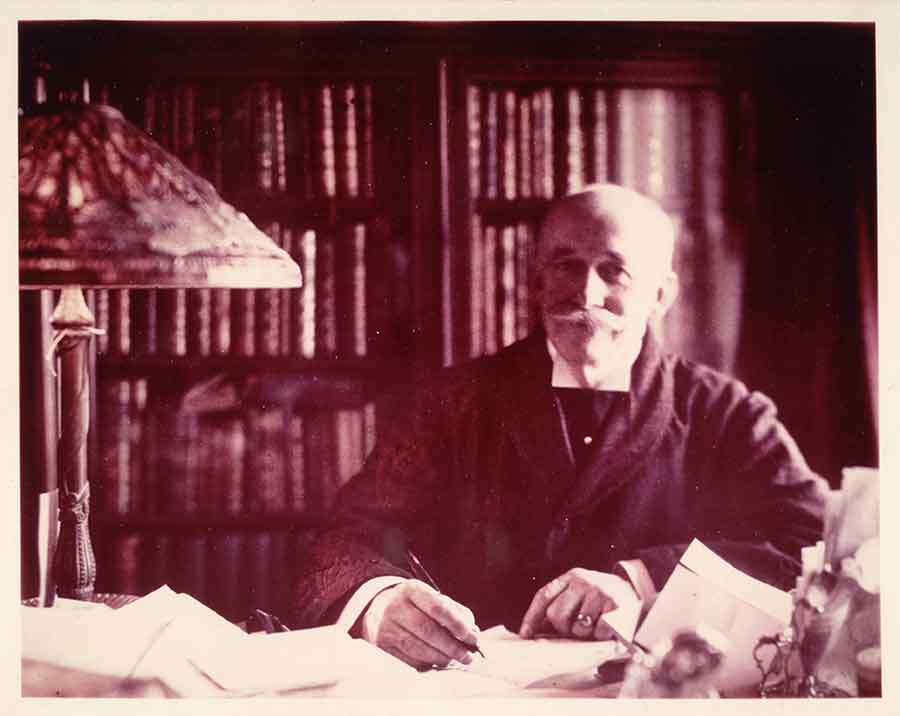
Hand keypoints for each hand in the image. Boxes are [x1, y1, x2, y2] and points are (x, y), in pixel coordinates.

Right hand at [359, 580, 480, 668]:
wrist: (379, 608)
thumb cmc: (415, 604)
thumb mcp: (432, 598)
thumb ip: (455, 612)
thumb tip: (472, 632)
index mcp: (412, 590)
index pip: (437, 608)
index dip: (457, 625)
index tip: (473, 637)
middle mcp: (396, 606)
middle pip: (428, 631)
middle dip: (452, 647)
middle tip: (468, 656)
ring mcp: (386, 627)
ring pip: (419, 648)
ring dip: (442, 658)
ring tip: (456, 660)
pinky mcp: (382, 646)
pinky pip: (410, 660)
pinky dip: (428, 664)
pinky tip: (438, 662)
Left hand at [519, 568, 637, 639]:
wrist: (634, 591)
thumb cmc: (600, 598)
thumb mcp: (579, 594)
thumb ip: (560, 606)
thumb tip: (536, 630)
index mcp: (570, 577)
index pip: (544, 596)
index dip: (532, 617)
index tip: (526, 635)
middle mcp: (583, 581)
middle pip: (556, 615)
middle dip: (564, 629)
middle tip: (577, 628)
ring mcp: (598, 592)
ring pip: (577, 627)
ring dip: (585, 634)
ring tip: (595, 624)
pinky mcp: (614, 606)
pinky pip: (598, 632)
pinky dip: (601, 636)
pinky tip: (607, 627)